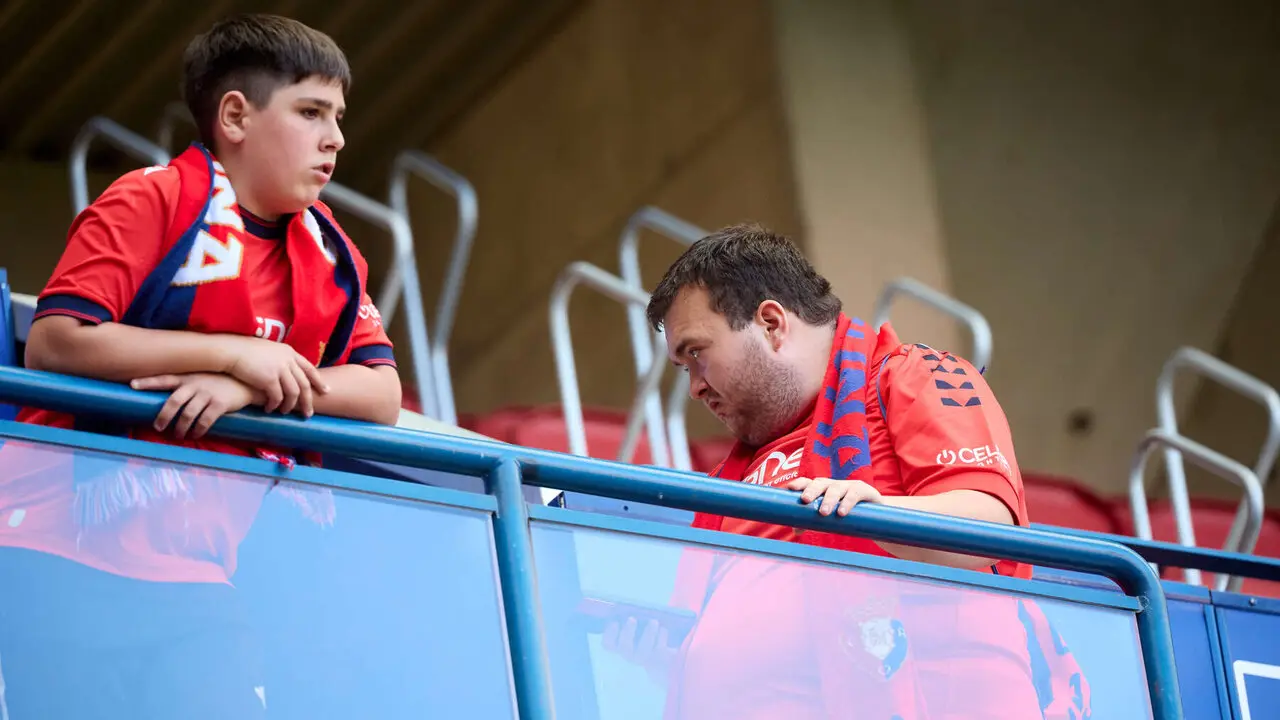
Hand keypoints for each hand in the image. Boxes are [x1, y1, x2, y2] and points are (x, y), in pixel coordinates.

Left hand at [132, 373, 263, 439]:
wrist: (247, 382)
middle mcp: (196, 384)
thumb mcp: (203, 377)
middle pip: (173, 402)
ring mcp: (208, 394)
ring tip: (178, 435)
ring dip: (181, 428)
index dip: (148, 382)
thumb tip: (172, 400)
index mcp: (188, 377)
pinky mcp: (219, 404)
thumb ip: (189, 385)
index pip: (164, 379)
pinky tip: (195, 435)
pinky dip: (198, 430)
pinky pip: (204, 421)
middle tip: (158, 428)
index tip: (132, 384)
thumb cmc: (222, 381)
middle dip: (164, 417)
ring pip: (187, 415)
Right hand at [220, 336, 328, 415]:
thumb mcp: (269, 350)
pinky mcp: (269, 379)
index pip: (309, 368)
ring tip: (285, 412)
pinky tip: (270, 409)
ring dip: (290, 406)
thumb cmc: (245, 351)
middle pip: (304, 384)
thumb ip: (280, 359)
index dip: (318, 381)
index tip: (326, 391)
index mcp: (289, 352)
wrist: (231, 350)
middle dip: (308, 400)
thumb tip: (285, 370)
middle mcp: (287, 360)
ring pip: (293, 393)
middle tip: (308, 413)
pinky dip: (274, 405)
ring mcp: (279, 369)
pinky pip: (277, 397)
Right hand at [602, 617, 677, 684]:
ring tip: (653, 621)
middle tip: (632, 618)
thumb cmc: (642, 630)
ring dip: (648, 633)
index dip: (609, 634)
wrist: (662, 651)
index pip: (608, 643)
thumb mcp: (635, 624)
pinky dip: (661, 637)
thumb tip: (630, 607)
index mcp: (618, 645)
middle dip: (628, 632)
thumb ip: (629, 618)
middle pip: (624, 647)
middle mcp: (628, 654)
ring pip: (643, 649)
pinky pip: (659, 649)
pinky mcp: (658, 658)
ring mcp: (643, 658)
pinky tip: (663, 629)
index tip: (615, 621)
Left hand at [786, 477, 883, 516]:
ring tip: (823, 513)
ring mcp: (848, 486)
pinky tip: (842, 512)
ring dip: (828, 500)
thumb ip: (813, 523)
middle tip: (805, 500)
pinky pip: (854, 494)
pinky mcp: (864, 490)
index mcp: (822, 489)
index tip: (789, 489)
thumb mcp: (829, 519)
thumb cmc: (847, 515)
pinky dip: (847, 502)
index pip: (808, 482)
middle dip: (811, 490)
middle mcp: (833, 485)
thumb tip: (795, 530)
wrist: (876, 515)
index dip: (799, 484)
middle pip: (820, 483)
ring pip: (836, 489)